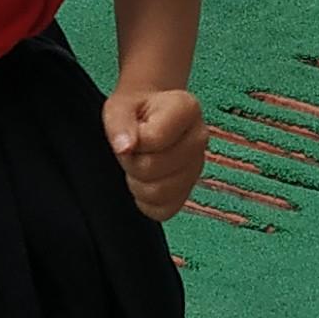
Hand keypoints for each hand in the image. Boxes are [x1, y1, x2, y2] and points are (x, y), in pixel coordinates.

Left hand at [104, 87, 205, 220]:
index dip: (132, 140)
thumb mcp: (119, 107)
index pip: (153, 139)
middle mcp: (199, 138)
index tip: (133, 131)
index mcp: (187, 110)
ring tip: (140, 162)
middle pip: (153, 168)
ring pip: (159, 193)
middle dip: (132, 161)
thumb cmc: (136, 109)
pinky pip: (164, 210)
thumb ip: (119, 124)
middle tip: (132, 149)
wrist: (150, 112)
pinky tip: (145, 180)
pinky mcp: (190, 189)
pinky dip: (147, 201)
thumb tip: (124, 148)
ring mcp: (197, 166)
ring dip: (138, 182)